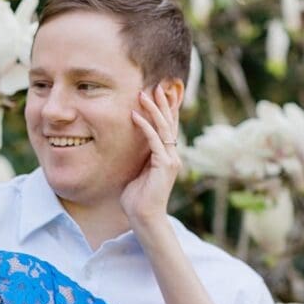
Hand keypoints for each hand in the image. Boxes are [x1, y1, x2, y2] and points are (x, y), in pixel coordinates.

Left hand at [119, 84, 181, 228]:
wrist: (145, 217)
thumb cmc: (138, 198)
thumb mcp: (138, 171)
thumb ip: (140, 156)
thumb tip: (131, 142)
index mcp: (167, 156)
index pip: (168, 127)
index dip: (166, 110)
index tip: (161, 92)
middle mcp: (173, 156)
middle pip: (170, 123)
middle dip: (164, 103)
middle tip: (157, 85)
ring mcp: (170, 160)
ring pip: (164, 128)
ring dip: (154, 109)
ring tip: (145, 94)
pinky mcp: (164, 166)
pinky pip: (154, 141)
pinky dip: (145, 127)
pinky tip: (135, 115)